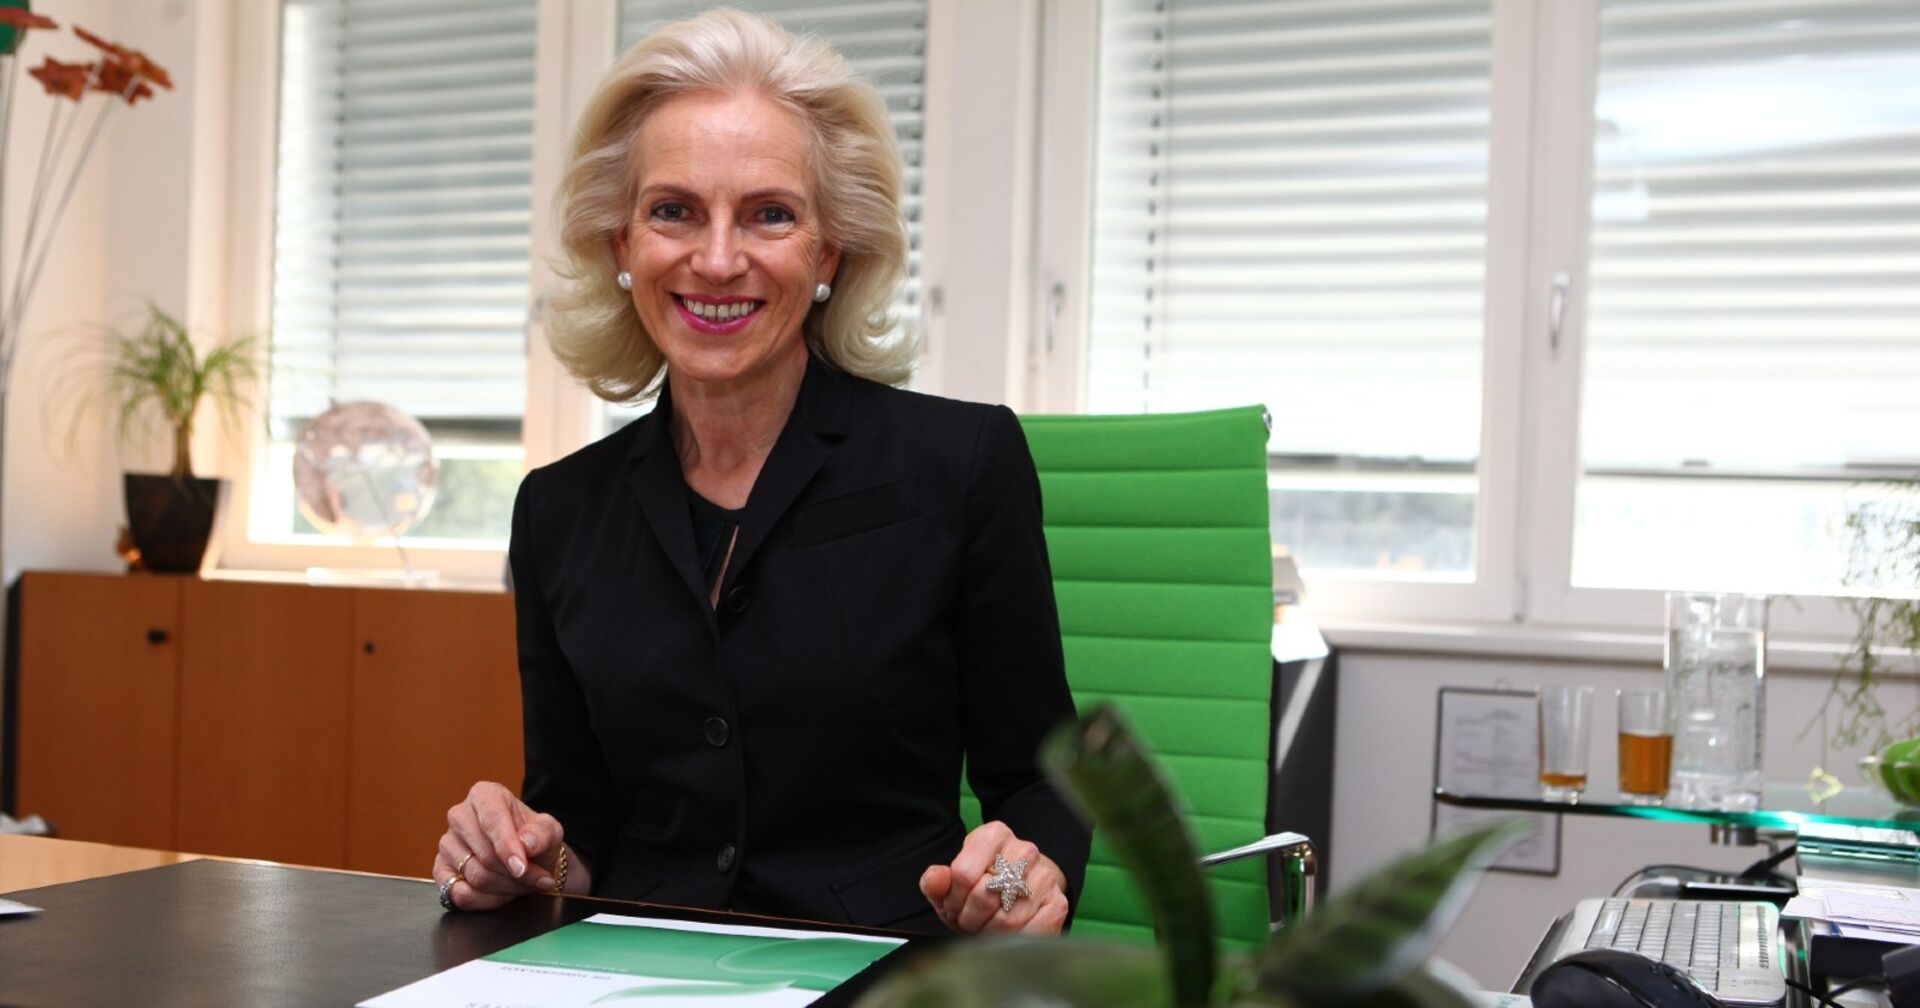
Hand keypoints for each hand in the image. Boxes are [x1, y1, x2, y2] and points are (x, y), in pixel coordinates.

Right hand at [432, 781, 581, 910]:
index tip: (522, 868)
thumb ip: (541, 834)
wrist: (527, 860)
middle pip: (486, 855)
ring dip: (506, 888)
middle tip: (539, 880)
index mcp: (485, 796)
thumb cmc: (535, 840)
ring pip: (475, 876)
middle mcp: (459, 816)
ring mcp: (446, 844)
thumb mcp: (549, 831)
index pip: (492, 820)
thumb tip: (526, 845)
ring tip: (524, 885)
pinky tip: (503, 895)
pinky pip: (458, 894)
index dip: (507, 847)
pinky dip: (486, 901)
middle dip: (517, 875)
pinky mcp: (440, 871)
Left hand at [918, 820, 1068, 934]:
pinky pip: (1032, 932)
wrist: (1016, 894)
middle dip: (969, 918)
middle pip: (985, 895)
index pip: (963, 874)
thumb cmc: (977, 889)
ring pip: (1008, 919)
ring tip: (985, 928)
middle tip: (968, 921)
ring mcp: (1044, 875)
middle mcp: (1024, 850)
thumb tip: (936, 878)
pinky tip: (1007, 936)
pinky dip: (1014, 942)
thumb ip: (936, 881)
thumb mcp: (950, 884)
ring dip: (989, 933)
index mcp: (993, 835)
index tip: (953, 906)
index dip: (952, 899)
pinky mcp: (1058, 902)